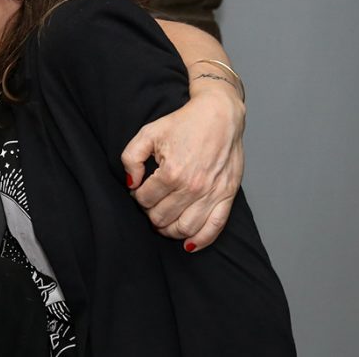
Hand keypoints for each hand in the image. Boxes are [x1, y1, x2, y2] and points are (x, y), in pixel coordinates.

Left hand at [121, 83, 244, 250]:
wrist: (219, 116)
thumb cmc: (184, 123)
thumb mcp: (148, 133)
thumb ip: (130, 158)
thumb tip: (131, 184)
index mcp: (172, 173)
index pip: (144, 200)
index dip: (137, 196)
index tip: (140, 189)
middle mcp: (193, 188)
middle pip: (161, 217)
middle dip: (150, 213)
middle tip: (151, 202)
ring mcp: (212, 194)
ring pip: (184, 229)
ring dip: (169, 230)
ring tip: (163, 221)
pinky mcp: (227, 196)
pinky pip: (215, 228)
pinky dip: (200, 240)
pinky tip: (188, 243)